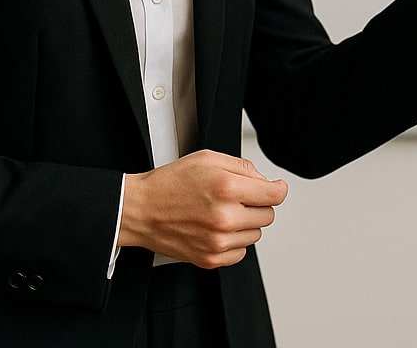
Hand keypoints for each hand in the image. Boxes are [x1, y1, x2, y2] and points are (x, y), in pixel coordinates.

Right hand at [118, 150, 288, 267]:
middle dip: (256, 204)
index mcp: (228, 188)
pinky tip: (216, 229)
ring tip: (221, 213)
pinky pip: (240, 253)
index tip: (275, 188)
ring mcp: (218, 241)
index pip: (275, 195)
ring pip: (256, 234)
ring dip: (245, 223)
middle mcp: (225, 217)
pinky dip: (234, 242)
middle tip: (236, 198)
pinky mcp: (210, 259)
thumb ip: (243, 167)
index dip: (277, 189)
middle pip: (268, 215)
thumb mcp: (208, 158)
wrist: (140, 210)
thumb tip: (265, 181)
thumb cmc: (170, 183)